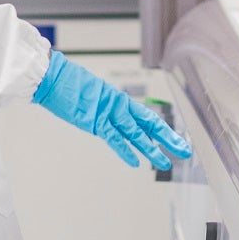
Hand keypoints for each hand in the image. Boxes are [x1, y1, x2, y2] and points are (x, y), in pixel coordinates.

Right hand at [32, 50, 193, 169]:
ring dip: (151, 149)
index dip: (164, 130)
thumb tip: (104, 113)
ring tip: (164, 163)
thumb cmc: (67, 83)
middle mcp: (118, 106)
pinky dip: (124, 150)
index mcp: (119, 100)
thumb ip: (103, 106)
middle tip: (185, 151)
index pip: (147, 118)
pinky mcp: (94, 120)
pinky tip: (135, 162)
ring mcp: (107, 113)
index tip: (177, 140)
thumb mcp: (91, 94)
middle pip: (150, 125)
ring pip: (135, 134)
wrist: (52, 76)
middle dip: (169, 139)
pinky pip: (113, 138)